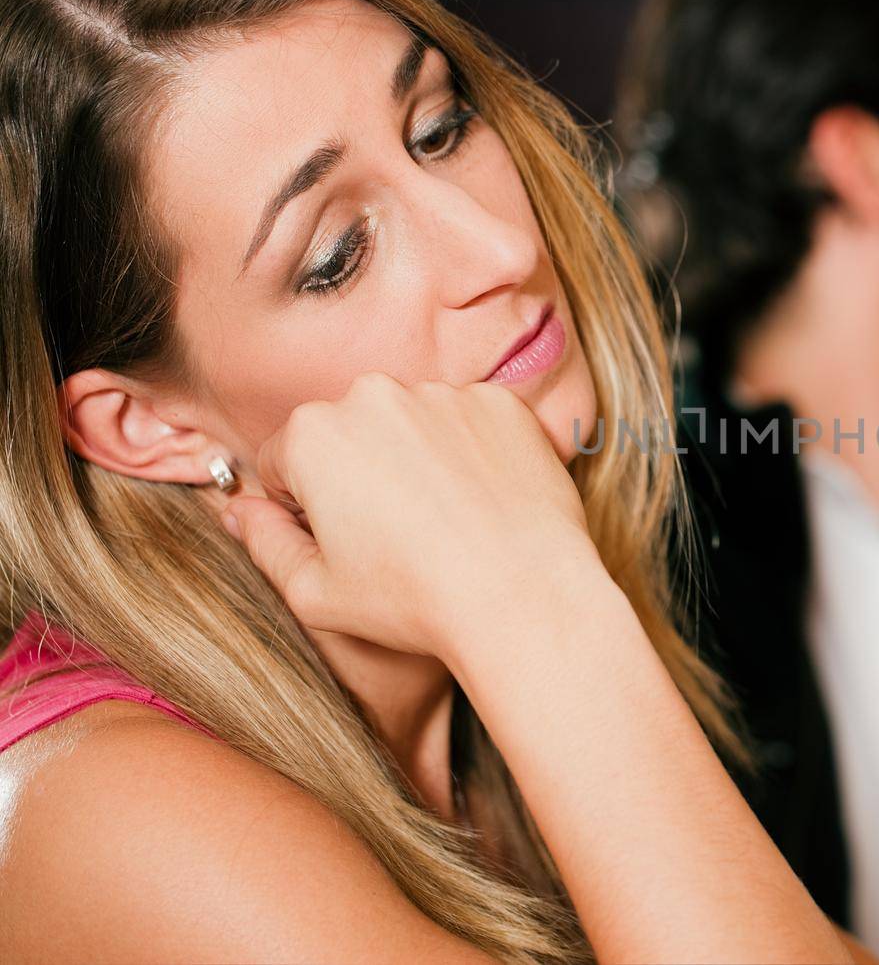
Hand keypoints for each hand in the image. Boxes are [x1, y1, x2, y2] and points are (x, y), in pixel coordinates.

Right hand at [221, 373, 604, 658]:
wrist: (523, 592)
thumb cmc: (413, 601)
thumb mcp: (314, 592)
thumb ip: (263, 543)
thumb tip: (240, 509)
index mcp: (313, 433)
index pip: (285, 462)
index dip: (305, 508)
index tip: (342, 542)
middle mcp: (375, 395)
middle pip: (349, 433)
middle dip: (359, 472)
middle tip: (397, 534)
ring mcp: (444, 393)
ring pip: (413, 423)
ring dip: (418, 458)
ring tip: (446, 521)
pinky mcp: (501, 402)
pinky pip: (472, 422)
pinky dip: (473, 453)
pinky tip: (484, 502)